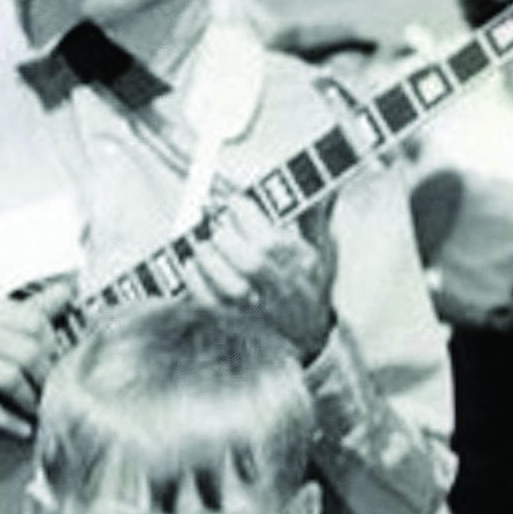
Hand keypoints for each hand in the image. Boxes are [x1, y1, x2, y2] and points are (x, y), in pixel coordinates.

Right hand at [0, 290, 64, 437]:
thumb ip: (23, 308)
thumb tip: (66, 291)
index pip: (33, 322)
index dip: (52, 345)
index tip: (57, 360)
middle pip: (26, 352)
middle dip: (44, 376)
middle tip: (51, 390)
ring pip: (8, 377)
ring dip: (29, 398)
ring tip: (37, 409)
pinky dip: (5, 418)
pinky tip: (20, 427)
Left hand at [182, 201, 336, 360]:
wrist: (307, 329)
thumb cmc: (311, 281)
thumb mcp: (321, 245)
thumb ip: (313, 214)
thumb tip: (320, 184)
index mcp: (303, 262)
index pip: (274, 240)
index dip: (249, 217)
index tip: (233, 201)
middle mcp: (283, 287)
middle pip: (253, 263)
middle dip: (228, 238)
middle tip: (215, 223)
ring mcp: (259, 307)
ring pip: (231, 287)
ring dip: (210, 260)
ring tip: (201, 243)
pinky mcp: (236, 320)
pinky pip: (211, 305)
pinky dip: (196, 284)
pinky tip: (191, 265)